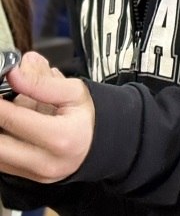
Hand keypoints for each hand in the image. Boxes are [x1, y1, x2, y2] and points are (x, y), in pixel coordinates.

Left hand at [0, 51, 94, 181]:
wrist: (99, 142)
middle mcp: (48, 162)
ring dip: (0, 132)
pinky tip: (12, 128)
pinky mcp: (29, 178)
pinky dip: (3, 142)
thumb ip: (42, 81)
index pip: (14, 119)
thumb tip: (15, 72)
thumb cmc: (87, 116)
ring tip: (10, 113)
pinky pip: (3, 162)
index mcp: (63, 138)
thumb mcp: (74, 91)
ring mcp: (37, 174)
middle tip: (1, 101)